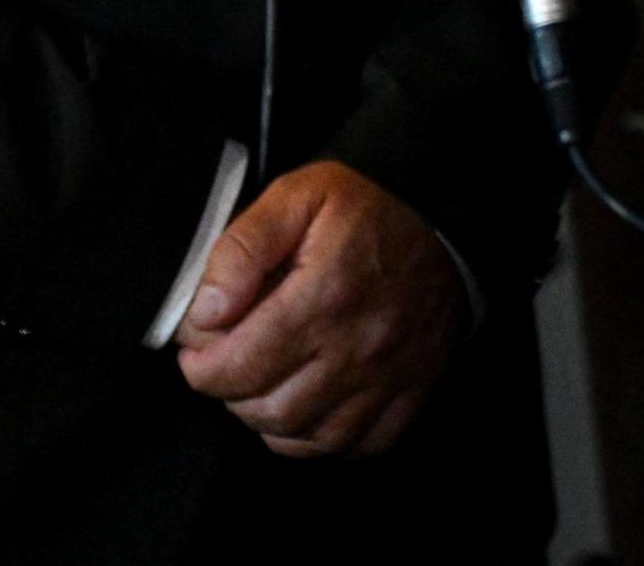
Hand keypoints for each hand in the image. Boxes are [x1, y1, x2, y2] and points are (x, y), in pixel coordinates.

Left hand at [171, 159, 465, 457]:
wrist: (444, 216)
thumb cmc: (366, 207)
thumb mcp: (296, 197)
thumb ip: (241, 248)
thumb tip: (205, 312)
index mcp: (323, 297)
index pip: (235, 369)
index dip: (200, 364)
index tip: (199, 344)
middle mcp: (358, 346)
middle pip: (265, 410)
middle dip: (229, 392)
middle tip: (227, 360)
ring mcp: (388, 376)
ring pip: (305, 436)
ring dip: (269, 418)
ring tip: (263, 380)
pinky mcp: (412, 392)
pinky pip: (354, 445)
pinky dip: (320, 437)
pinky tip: (307, 404)